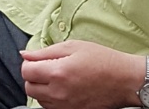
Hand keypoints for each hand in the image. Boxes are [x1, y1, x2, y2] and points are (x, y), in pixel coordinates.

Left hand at [21, 40, 142, 108]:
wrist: (123, 80)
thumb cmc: (102, 60)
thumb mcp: (74, 46)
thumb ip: (46, 51)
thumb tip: (25, 54)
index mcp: (57, 72)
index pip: (26, 72)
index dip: (29, 63)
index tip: (36, 59)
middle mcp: (58, 93)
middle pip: (29, 87)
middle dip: (33, 76)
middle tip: (47, 66)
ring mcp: (64, 106)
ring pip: (38, 99)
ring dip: (42, 87)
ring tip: (58, 76)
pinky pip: (50, 107)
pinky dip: (51, 98)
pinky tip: (63, 87)